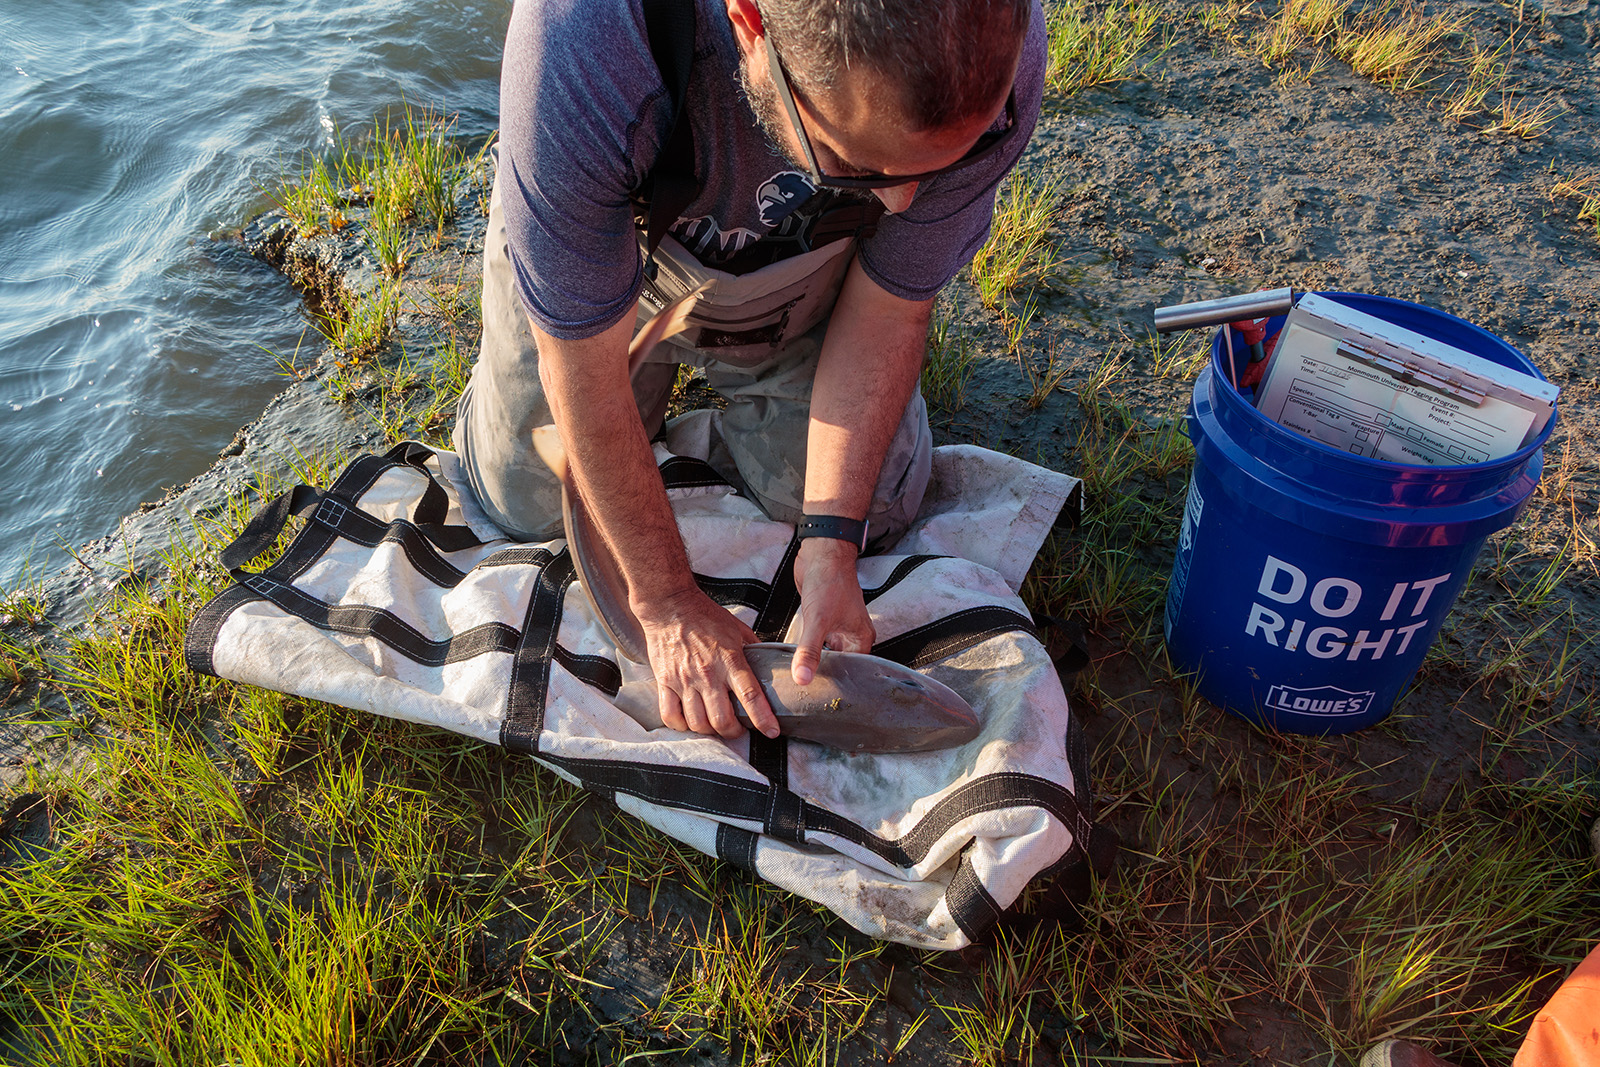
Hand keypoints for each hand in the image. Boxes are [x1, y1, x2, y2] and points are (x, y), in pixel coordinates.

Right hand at [635, 587, 779, 739]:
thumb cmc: (705, 616)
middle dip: (735, 732)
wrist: (671, 606)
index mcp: (730, 660)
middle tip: (740, 730)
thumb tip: (769, 665)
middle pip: (722, 720)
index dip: (763, 718)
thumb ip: (754, 650)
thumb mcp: (738, 630)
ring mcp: (685, 680)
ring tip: (716, 727)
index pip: (750, 696)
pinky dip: (681, 726)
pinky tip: (689, 722)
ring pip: (698, 722)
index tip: (771, 731)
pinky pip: (670, 715)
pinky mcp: (665, 682)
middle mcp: (708, 674)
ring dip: (710, 731)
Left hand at [790, 538, 873, 685]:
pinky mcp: (822, 621)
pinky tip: (794, 659)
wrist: (821, 552)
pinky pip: (815, 643)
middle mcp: (851, 636)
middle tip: (806, 694)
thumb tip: (802, 678)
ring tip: (798, 680)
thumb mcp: (818, 620)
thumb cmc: (830, 581)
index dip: (837, 685)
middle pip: (839, 665)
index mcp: (861, 639)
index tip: (820, 699)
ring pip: (825, 655)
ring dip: (813, 663)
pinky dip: (807, 650)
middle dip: (823, 676)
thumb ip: (810, 651)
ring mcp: (837, 628)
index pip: (852, 672)